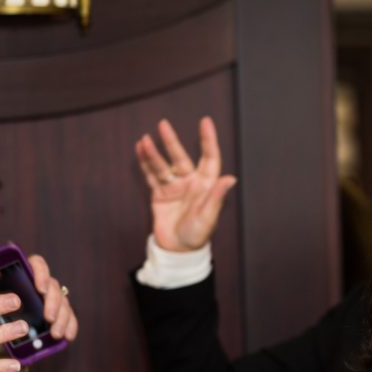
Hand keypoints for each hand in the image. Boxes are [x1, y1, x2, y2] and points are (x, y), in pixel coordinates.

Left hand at [0, 255, 77, 371]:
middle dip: (53, 303)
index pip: (37, 264)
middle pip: (53, 287)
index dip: (42, 274)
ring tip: (55, 334)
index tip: (40, 289)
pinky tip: (68, 337)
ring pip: (63, 303)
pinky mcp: (58, 313)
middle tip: (48, 318)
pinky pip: (69, 317)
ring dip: (62, 318)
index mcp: (23, 273)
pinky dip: (70, 327)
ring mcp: (50, 298)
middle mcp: (40, 284)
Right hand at [135, 117, 236, 251]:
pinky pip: (152, 175)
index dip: (208, 140)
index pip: (209, 158)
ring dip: (154, 153)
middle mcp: (191, 183)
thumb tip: (231, 179)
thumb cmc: (198, 235)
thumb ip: (217, 197)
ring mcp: (175, 187)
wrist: (178, 250)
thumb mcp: (209, 217)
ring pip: (163, 165)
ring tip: (144, 140)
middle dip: (172, 142)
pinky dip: (146, 163)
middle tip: (163, 125)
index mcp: (206, 186)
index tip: (205, 122)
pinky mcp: (160, 194)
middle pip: (181, 157)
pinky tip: (140, 150)